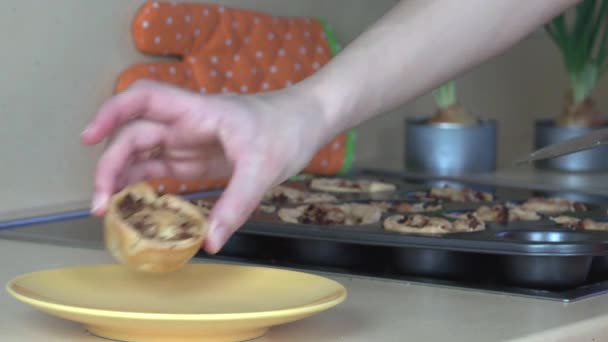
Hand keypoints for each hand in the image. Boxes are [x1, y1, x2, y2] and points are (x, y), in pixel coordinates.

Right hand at [81, 79, 327, 252]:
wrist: (308, 122)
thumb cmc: (287, 129)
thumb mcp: (264, 167)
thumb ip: (237, 204)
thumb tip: (210, 242)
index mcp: (198, 112)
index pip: (143, 100)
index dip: (111, 113)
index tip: (88, 138)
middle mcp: (187, 125)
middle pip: (134, 136)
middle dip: (111, 166)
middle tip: (102, 206)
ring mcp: (191, 143)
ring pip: (143, 155)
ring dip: (123, 180)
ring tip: (111, 213)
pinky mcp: (198, 160)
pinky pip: (162, 171)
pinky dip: (145, 187)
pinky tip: (136, 207)